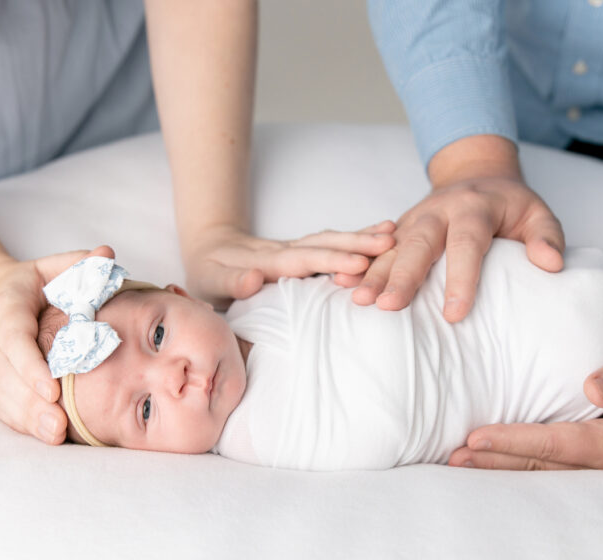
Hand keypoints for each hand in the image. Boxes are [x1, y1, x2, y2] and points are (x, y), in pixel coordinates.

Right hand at [0, 245, 114, 444]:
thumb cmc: (35, 283)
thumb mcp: (55, 266)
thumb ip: (80, 263)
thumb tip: (107, 254)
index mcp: (5, 309)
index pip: (13, 340)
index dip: (29, 366)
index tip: (53, 388)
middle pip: (4, 375)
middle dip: (30, 402)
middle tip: (59, 423)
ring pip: (0, 395)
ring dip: (26, 417)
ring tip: (55, 434)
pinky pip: (0, 406)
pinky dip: (21, 422)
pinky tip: (45, 435)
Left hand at [182, 222, 394, 306]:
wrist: (209, 250)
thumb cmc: (209, 275)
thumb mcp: (210, 282)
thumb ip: (232, 283)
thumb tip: (254, 279)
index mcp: (266, 261)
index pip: (301, 262)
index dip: (329, 262)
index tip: (357, 265)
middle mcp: (285, 251)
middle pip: (324, 244)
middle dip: (356, 244)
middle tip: (389, 244)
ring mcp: (296, 248)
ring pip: (332, 239)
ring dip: (361, 237)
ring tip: (393, 235)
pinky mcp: (303, 250)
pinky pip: (333, 242)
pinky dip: (358, 236)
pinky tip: (384, 233)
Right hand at [351, 137, 564, 322]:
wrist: (476, 174)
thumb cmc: (510, 206)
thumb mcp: (538, 213)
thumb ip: (547, 237)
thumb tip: (551, 265)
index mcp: (474, 207)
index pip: (466, 243)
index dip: (461, 278)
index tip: (455, 313)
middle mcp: (438, 211)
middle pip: (417, 243)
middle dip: (401, 275)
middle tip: (387, 306)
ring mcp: (414, 219)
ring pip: (390, 247)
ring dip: (372, 273)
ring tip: (358, 300)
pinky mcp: (399, 229)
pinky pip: (375, 248)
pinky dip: (360, 265)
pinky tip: (342, 284)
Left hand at [447, 349, 602, 470]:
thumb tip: (593, 385)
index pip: (553, 445)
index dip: (514, 442)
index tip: (476, 436)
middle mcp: (601, 466)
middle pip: (537, 467)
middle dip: (494, 462)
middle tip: (452, 457)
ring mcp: (594, 470)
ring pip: (538, 472)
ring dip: (498, 468)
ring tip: (458, 462)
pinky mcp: (588, 463)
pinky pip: (546, 468)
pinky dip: (514, 466)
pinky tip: (487, 461)